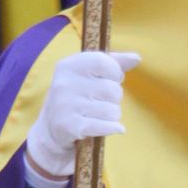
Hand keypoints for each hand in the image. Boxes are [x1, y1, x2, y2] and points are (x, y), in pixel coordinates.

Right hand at [26, 49, 140, 182]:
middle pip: (112, 90)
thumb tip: (136, 58)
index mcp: (69, 66)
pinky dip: (112, 128)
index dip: (115, 73)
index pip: (104, 62)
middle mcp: (65, 84)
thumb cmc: (77, 96)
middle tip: (101, 101)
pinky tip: (112, 128)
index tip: (111, 79)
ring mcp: (66, 106)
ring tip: (99, 115)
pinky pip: (106, 126)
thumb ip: (113, 63)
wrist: (51, 129)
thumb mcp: (88, 74)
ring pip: (112, 111)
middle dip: (114, 98)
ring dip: (112, 115)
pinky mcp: (71, 127)